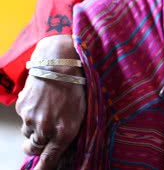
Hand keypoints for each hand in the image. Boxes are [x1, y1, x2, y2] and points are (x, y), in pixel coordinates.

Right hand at [15, 35, 85, 169]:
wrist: (60, 63)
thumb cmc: (77, 86)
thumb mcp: (83, 112)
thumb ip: (71, 131)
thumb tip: (63, 144)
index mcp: (65, 132)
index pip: (49, 160)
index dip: (44, 169)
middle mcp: (45, 129)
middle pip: (34, 149)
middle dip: (37, 148)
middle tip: (43, 141)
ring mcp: (31, 119)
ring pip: (28, 134)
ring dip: (34, 130)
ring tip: (47, 112)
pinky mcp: (22, 108)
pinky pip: (24, 118)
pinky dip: (31, 114)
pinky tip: (42, 101)